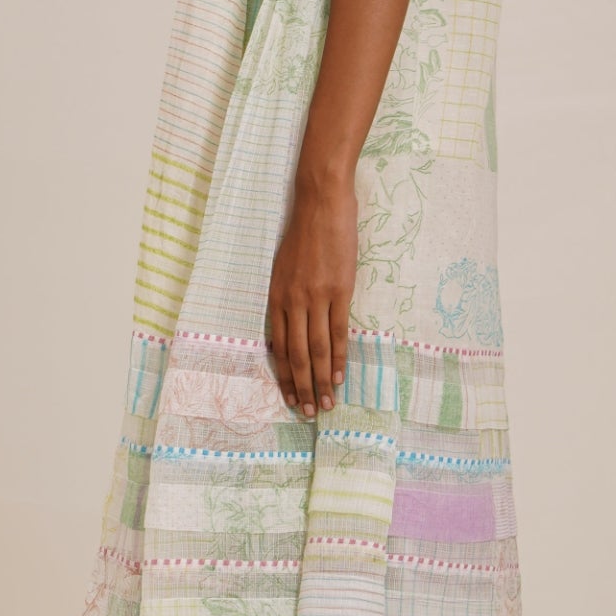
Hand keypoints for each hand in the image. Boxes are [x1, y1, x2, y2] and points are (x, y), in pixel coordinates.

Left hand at [266, 172, 356, 416]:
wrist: (321, 202)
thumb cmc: (304, 231)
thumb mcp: (284, 266)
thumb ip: (286, 295)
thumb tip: (292, 323)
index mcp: (275, 296)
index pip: (277, 347)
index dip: (284, 375)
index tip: (290, 396)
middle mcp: (291, 301)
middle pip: (295, 355)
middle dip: (301, 387)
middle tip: (308, 412)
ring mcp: (315, 297)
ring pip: (316, 350)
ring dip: (321, 381)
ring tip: (326, 404)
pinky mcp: (339, 291)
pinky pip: (337, 333)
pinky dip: (338, 358)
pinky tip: (340, 376)